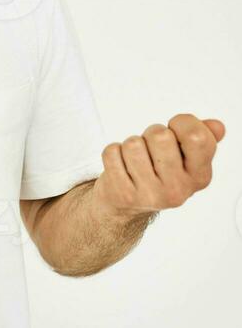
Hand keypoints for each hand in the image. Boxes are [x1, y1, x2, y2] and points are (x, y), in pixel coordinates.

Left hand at [92, 114, 224, 220]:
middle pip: (160, 135)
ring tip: (136, 158)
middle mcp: (179, 189)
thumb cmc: (158, 170)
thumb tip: (216, 126)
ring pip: (133, 143)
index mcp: (200, 176)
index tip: (175, 129)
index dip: (181, 123)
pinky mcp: (124, 194)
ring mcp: (151, 194)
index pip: (197, 137)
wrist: (126, 204)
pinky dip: (112, 153)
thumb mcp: (185, 157)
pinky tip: (121, 166)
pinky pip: (111, 152)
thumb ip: (203, 138)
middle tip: (151, 148)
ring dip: (130, 143)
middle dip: (151, 133)